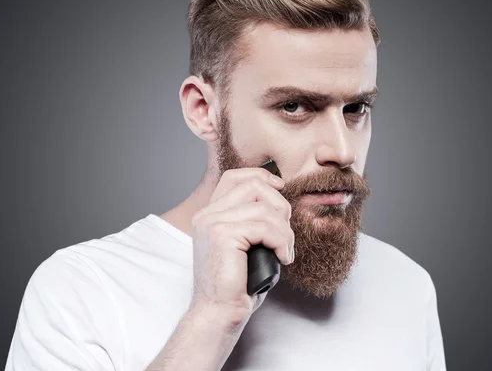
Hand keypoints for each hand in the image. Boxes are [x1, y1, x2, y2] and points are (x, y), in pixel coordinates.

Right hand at [189, 167, 294, 326]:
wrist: (219, 314)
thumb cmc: (236, 285)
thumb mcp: (245, 245)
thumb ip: (252, 220)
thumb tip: (279, 198)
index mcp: (208, 215)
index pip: (235, 177)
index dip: (262, 177)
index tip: (281, 190)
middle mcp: (206, 215)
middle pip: (253, 186)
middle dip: (279, 206)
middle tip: (285, 234)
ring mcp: (212, 223)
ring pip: (264, 209)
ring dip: (285, 231)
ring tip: (285, 251)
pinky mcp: (222, 236)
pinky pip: (266, 227)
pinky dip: (282, 242)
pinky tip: (282, 258)